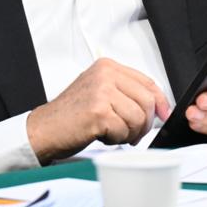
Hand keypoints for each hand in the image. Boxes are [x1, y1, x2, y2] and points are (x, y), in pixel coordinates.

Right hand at [26, 58, 169, 161]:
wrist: (43, 129)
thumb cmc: (71, 114)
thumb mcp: (99, 92)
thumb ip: (126, 92)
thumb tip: (157, 105)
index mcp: (108, 67)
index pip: (147, 82)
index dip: (160, 101)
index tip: (163, 114)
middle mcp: (105, 75)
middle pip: (147, 100)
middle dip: (144, 123)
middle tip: (134, 133)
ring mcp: (101, 92)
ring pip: (137, 118)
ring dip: (129, 133)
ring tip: (113, 133)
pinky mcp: (98, 112)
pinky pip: (123, 131)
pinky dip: (116, 139)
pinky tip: (103, 136)